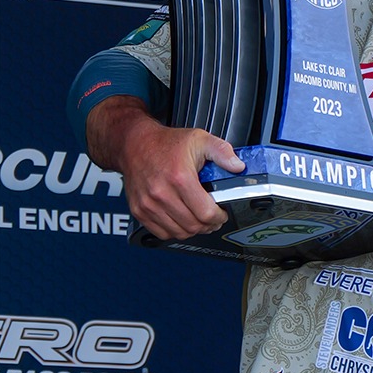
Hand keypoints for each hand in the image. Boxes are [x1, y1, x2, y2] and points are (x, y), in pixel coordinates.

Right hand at [86, 96, 244, 240]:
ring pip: (178, 232)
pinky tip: (182, 221)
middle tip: (213, 217)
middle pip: (193, 225)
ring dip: (193, 230)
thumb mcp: (200, 139)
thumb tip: (238, 166)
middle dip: (209, 224)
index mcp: (180, 177)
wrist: (134, 144)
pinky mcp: (139, 210)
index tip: (222, 212)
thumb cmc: (166, 143)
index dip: (219, 216)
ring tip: (200, 220)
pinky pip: (161, 233)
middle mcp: (161, 194)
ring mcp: (148, 204)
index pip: (205, 212)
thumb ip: (222, 152)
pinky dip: (175, 231)